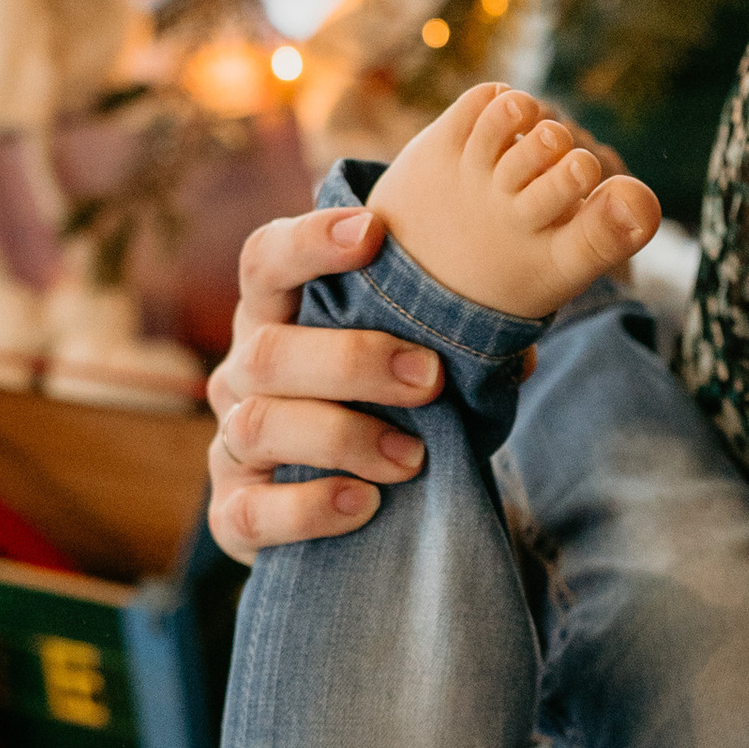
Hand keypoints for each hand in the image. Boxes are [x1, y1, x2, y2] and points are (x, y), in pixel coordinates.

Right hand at [204, 200, 445, 565]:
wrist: (357, 510)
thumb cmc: (386, 413)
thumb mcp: (409, 368)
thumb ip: (447, 346)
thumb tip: (516, 354)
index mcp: (278, 318)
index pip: (266, 261)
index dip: (308, 243)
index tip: (373, 234)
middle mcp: (243, 374)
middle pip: (267, 351)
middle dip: (353, 362)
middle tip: (430, 379)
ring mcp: (231, 444)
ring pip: (259, 425)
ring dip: (343, 437)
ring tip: (411, 457)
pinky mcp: (235, 513)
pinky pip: (250, 513)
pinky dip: (309, 509)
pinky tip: (365, 503)